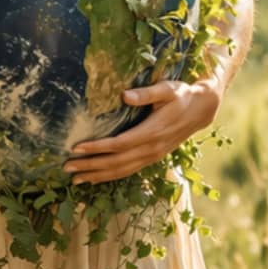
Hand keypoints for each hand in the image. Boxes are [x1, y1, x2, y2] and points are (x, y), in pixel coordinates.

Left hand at [63, 77, 222, 184]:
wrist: (201, 110)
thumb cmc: (181, 96)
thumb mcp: (167, 89)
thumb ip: (147, 93)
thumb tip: (124, 95)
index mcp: (152, 132)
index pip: (119, 144)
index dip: (97, 148)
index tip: (76, 148)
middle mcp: (151, 149)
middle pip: (115, 162)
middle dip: (90, 166)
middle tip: (67, 167)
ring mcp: (152, 156)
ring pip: (121, 171)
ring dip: (97, 176)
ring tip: (75, 179)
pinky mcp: (152, 158)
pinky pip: (128, 171)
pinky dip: (110, 177)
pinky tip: (95, 179)